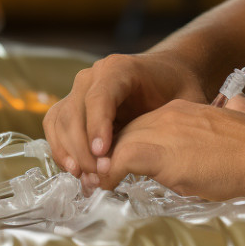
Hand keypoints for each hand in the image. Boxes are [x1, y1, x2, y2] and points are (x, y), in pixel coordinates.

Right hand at [42, 53, 205, 180]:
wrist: (169, 75)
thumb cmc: (178, 87)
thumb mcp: (188, 98)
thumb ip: (184, 116)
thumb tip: (178, 143)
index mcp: (119, 68)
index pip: (99, 96)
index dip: (97, 126)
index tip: (102, 153)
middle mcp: (93, 75)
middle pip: (75, 111)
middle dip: (83, 148)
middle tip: (100, 175)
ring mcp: (79, 89)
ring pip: (61, 121)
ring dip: (70, 152)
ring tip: (89, 177)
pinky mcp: (74, 105)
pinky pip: (57, 126)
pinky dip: (62, 149)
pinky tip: (77, 170)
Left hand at [98, 96, 244, 199]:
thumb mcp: (243, 115)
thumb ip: (233, 109)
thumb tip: (238, 106)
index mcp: (185, 108)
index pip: (143, 123)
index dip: (128, 143)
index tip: (121, 163)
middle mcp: (169, 115)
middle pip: (124, 131)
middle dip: (108, 154)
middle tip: (98, 178)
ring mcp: (163, 131)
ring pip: (115, 143)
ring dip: (101, 166)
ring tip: (95, 186)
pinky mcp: (159, 152)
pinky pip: (119, 160)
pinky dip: (107, 175)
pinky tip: (106, 188)